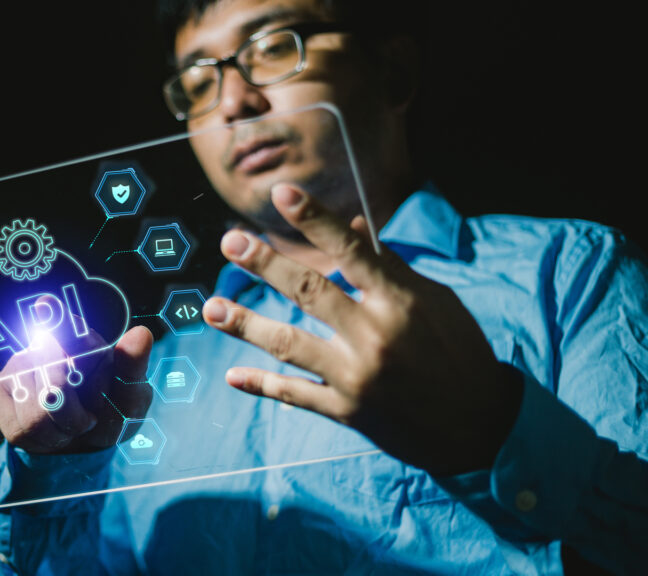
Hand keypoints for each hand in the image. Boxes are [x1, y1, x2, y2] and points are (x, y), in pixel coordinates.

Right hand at [0, 324, 152, 454]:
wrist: (82, 440)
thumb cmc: (110, 411)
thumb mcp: (130, 400)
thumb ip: (130, 371)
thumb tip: (142, 333)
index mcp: (86, 343)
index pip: (70, 330)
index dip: (57, 318)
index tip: (46, 305)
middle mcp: (48, 345)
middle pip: (55, 391)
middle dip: (76, 418)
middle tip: (87, 420)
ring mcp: (19, 364)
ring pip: (35, 416)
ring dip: (58, 433)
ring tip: (68, 426)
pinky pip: (17, 429)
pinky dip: (39, 442)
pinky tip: (48, 432)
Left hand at [202, 183, 522, 475]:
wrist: (480, 427)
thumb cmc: (459, 353)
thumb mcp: (435, 302)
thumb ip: (389, 267)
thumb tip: (354, 225)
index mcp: (400, 300)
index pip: (351, 250)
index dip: (315, 219)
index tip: (282, 193)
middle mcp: (375, 335)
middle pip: (309, 291)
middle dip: (265, 264)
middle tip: (230, 242)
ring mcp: (358, 376)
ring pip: (290, 344)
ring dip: (246, 325)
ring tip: (210, 309)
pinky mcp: (348, 411)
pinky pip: (296, 395)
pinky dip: (263, 385)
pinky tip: (233, 375)